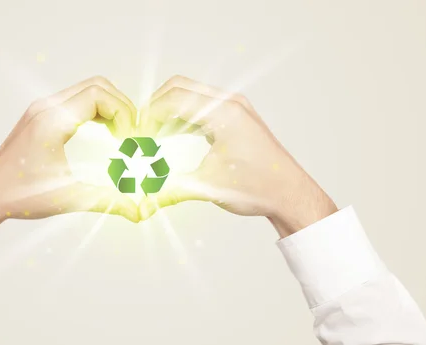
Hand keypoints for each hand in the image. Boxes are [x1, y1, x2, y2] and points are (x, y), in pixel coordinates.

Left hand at [0, 77, 139, 242]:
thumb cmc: (21, 195)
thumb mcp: (70, 198)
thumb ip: (108, 201)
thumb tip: (139, 212)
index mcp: (53, 122)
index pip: (99, 95)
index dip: (123, 113)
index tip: (129, 138)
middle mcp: (46, 108)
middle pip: (97, 85)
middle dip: (121, 106)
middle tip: (130, 134)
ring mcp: (41, 108)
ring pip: (86, 89)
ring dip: (109, 106)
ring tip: (119, 134)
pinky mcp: (40, 114)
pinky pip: (75, 99)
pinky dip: (95, 109)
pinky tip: (102, 133)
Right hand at [138, 76, 337, 236]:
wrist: (289, 193)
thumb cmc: (258, 189)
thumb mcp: (207, 187)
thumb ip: (169, 188)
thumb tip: (140, 197)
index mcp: (224, 114)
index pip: (173, 99)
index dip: (148, 116)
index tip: (136, 135)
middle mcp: (230, 103)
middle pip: (178, 87)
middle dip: (154, 107)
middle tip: (141, 132)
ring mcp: (234, 106)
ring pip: (189, 93)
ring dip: (167, 110)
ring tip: (153, 135)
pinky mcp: (235, 114)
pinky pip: (200, 104)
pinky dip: (182, 115)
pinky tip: (172, 136)